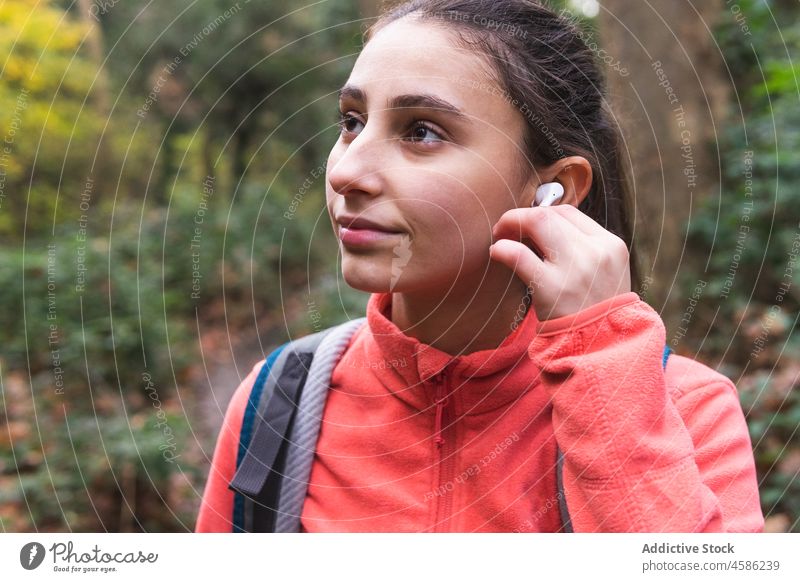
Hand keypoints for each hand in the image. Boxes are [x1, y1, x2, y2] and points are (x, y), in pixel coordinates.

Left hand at [489, 205, 630, 320]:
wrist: (603, 349)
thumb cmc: (596, 313)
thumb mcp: (606, 275)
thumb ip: (583, 251)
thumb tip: (540, 228)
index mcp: (611, 245)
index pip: (569, 213)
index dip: (541, 214)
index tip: (526, 227)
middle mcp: (596, 252)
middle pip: (550, 214)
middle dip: (521, 216)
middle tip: (504, 229)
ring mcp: (575, 269)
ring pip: (537, 222)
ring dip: (511, 223)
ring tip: (499, 238)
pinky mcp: (553, 289)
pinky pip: (518, 255)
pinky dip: (502, 249)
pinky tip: (496, 254)